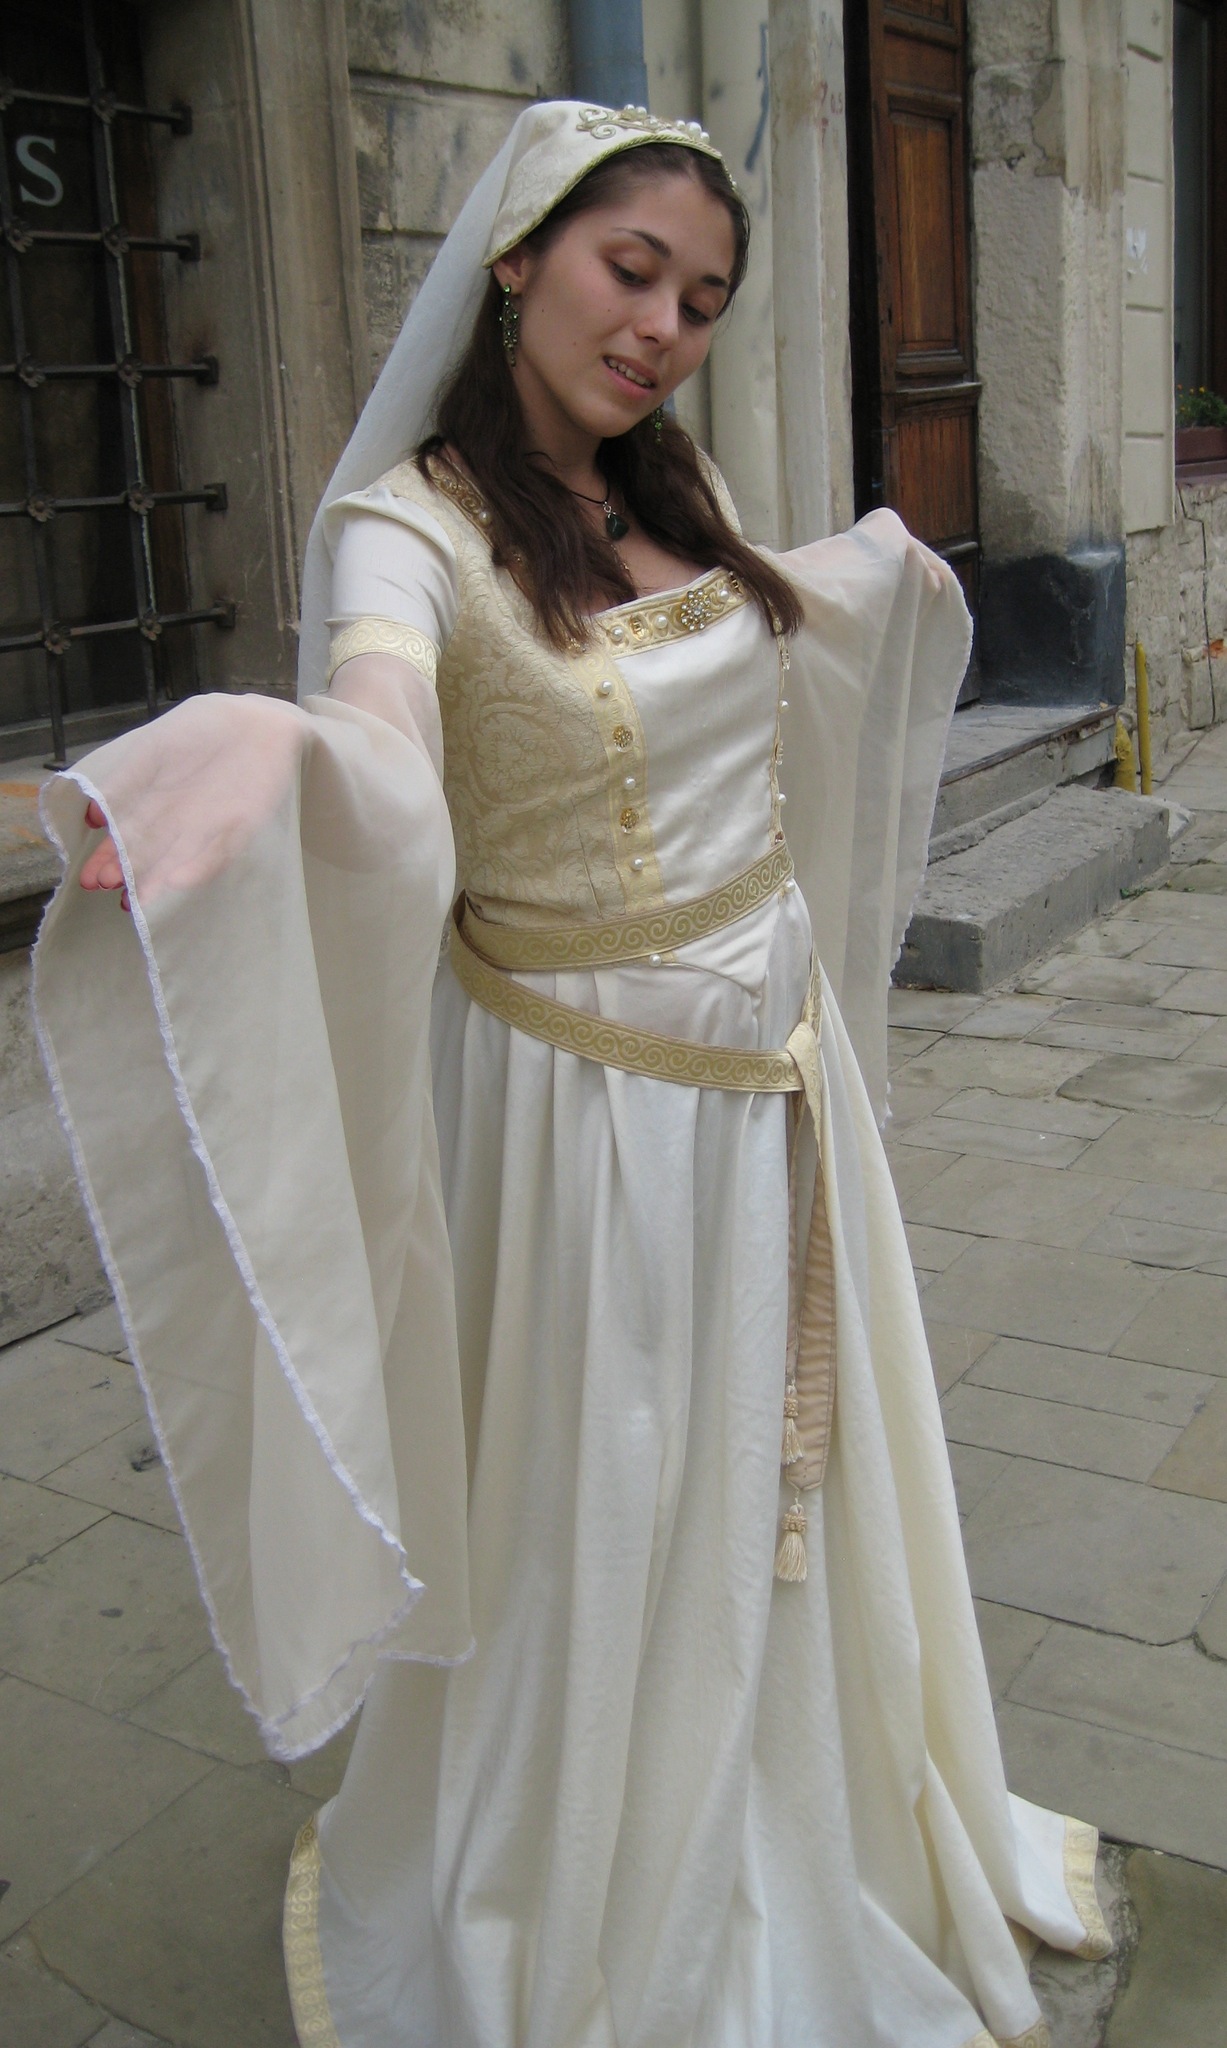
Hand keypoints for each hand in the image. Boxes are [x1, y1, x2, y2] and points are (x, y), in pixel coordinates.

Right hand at [75, 694, 305, 910]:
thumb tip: (94, 816)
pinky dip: (197, 868)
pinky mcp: (239, 829)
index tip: (88, 878)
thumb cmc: (205, 729)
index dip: (109, 856)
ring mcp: (208, 827)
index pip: (127, 835)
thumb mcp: (157, 748)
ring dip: (154, 880)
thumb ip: (128, 778)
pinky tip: (175, 882)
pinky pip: (216, 854)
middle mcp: (178, 820)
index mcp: (156, 801)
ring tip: (133, 900)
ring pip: (176, 860)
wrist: (258, 722)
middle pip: (147, 853)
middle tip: (102, 886)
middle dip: (124, 871)